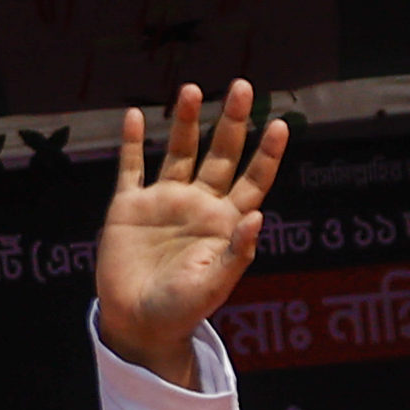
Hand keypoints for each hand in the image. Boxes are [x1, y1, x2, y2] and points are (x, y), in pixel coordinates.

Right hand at [97, 80, 288, 386]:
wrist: (138, 323)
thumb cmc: (182, 311)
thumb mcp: (214, 286)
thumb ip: (237, 253)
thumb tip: (260, 217)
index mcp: (224, 223)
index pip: (253, 181)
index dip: (267, 154)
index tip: (280, 124)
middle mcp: (198, 205)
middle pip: (220, 154)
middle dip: (231, 121)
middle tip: (242, 87)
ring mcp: (164, 202)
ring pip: (179, 152)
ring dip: (185, 121)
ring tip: (191, 88)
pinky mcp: (129, 206)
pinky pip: (131, 168)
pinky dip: (132, 143)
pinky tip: (135, 117)